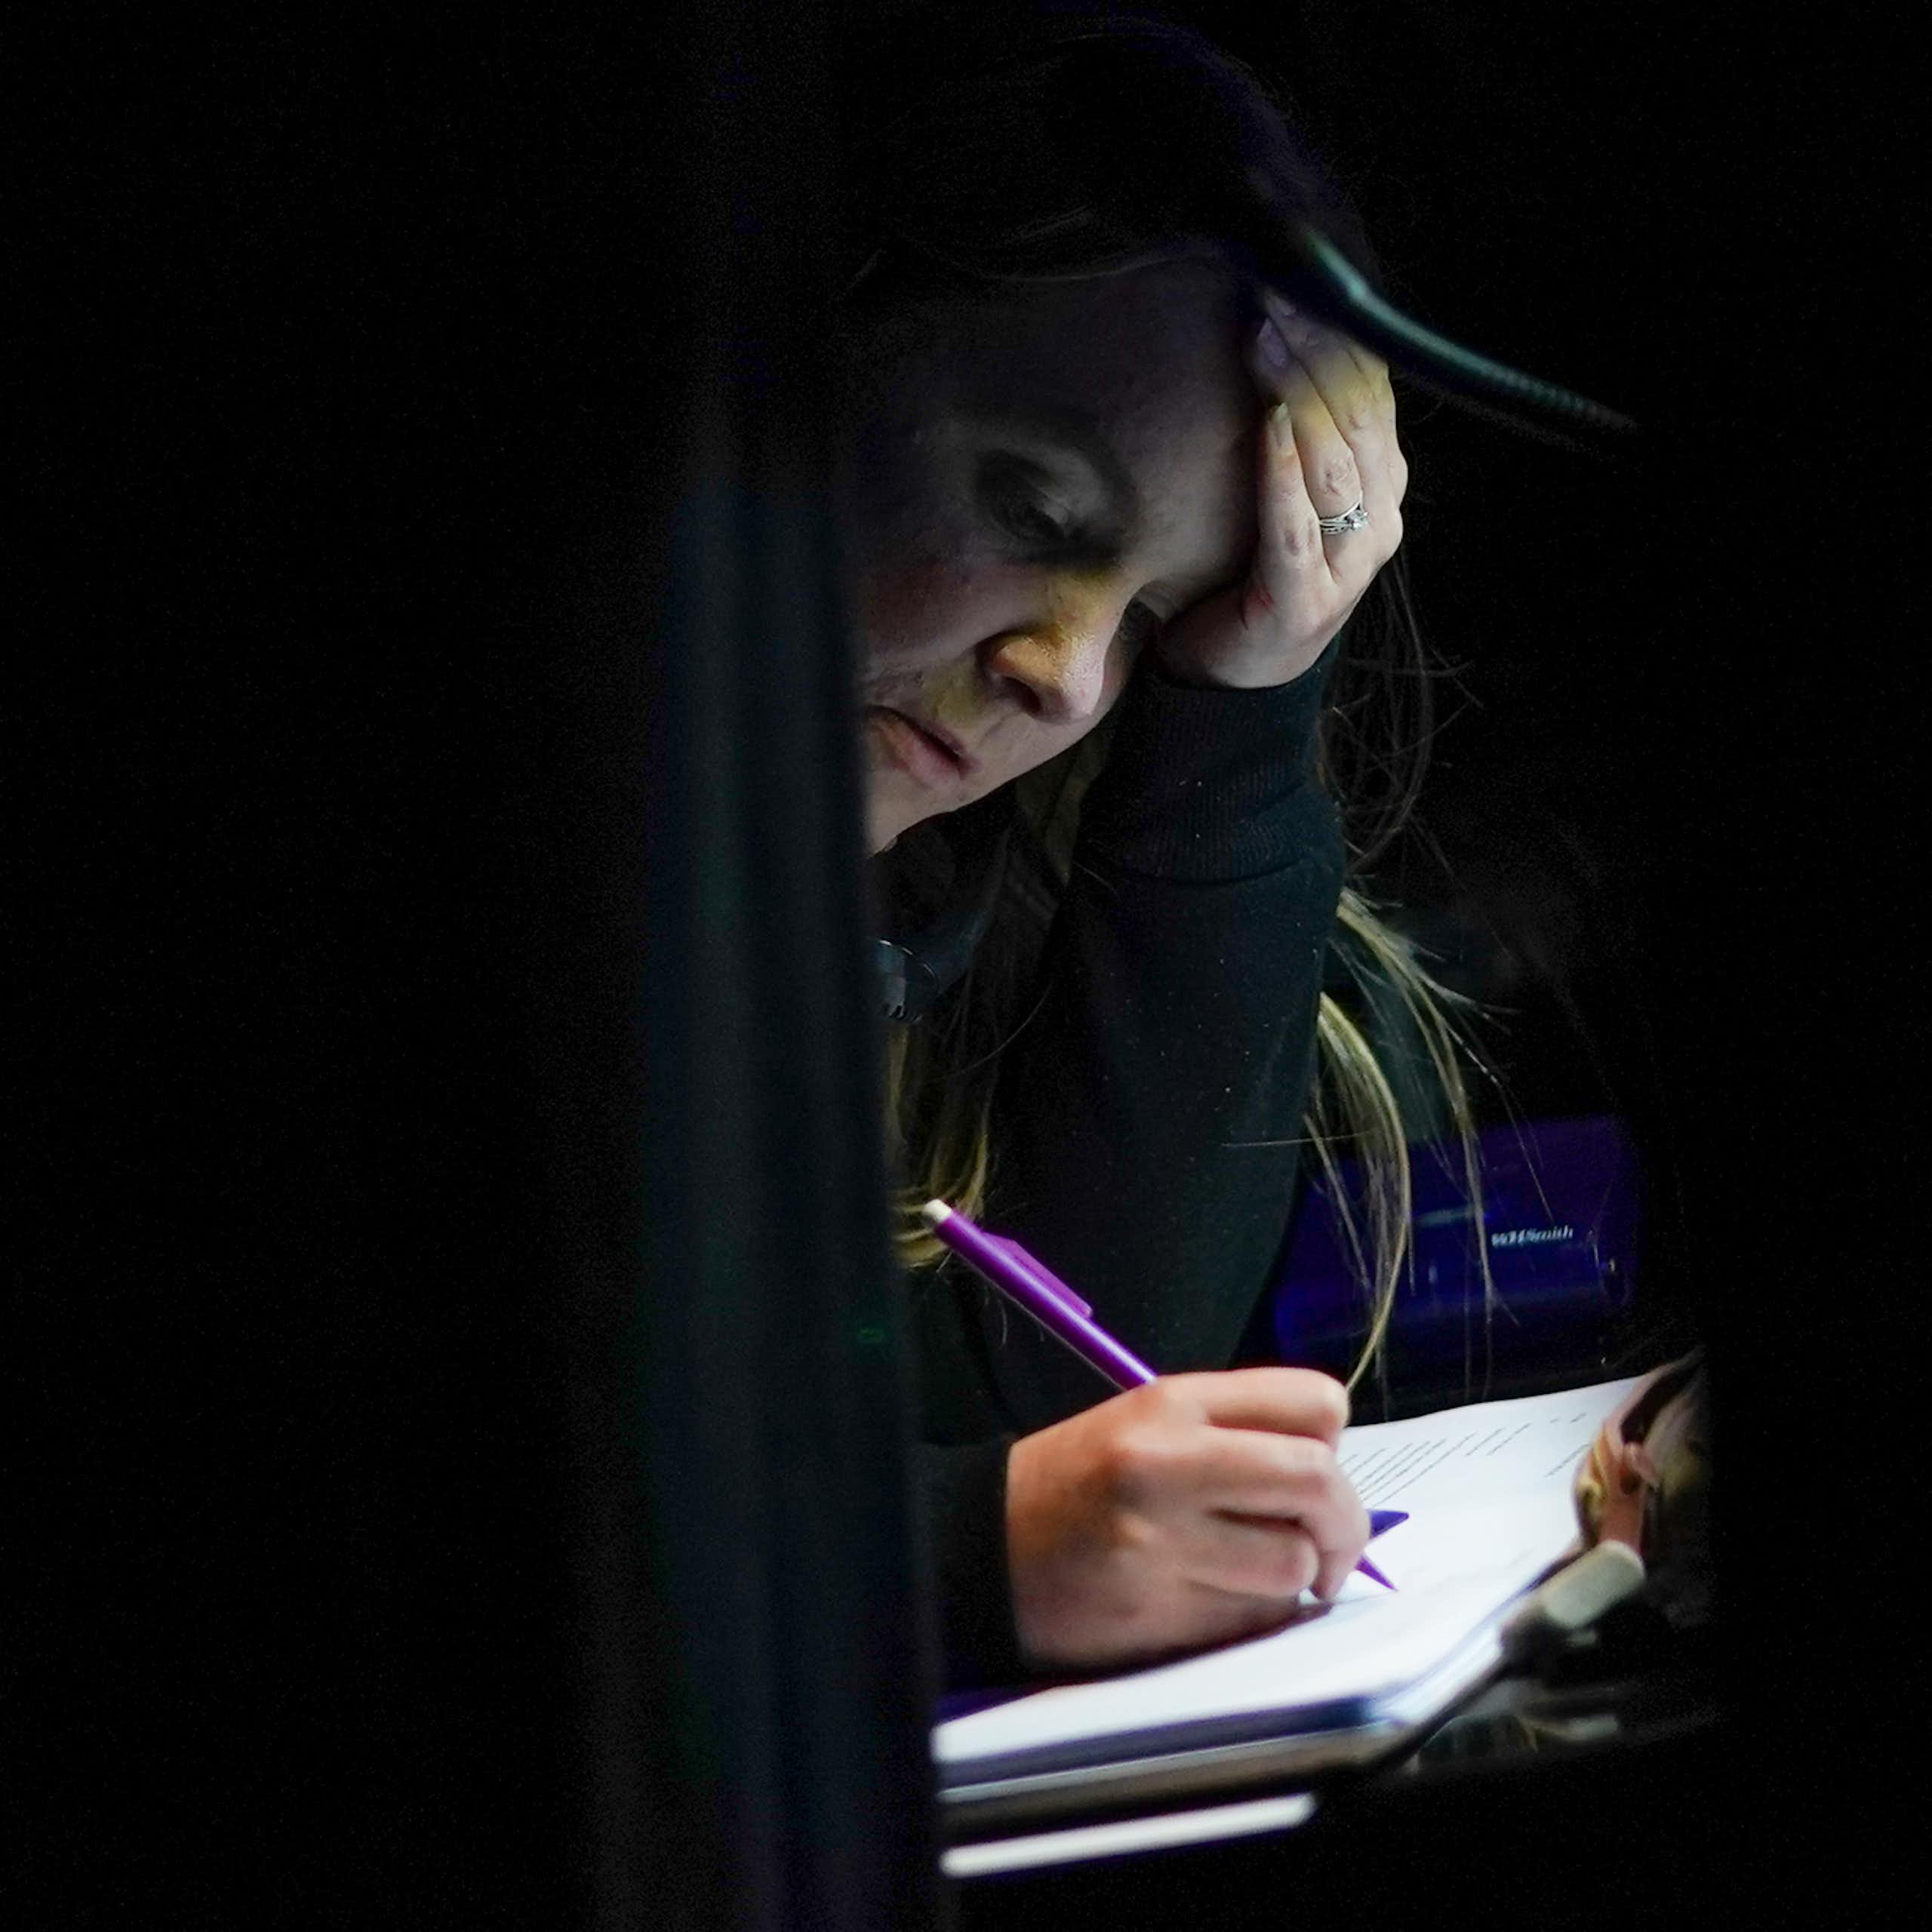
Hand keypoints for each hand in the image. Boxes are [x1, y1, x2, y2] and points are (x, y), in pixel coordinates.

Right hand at [1004, 1368, 1369, 1671]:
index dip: (1332, 1443)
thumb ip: (1237, 1433)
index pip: (1316, 1403)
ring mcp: (1161, 1543)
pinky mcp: (1156, 1616)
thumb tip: (1334, 1481)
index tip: (1313, 1472)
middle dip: (1344, 1525)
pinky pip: (1253, 1621)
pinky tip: (1212, 1601)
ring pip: (1293, 1564)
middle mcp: (1168, 1464)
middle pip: (1319, 1482)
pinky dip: (1254, 1618)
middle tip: (1328, 1548)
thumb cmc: (1079, 1482)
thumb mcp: (1149, 1422)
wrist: (981, 1545)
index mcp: (1172, 1403)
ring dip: (1293, 1580)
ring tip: (1251, 1574)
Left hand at [1156, 290, 1407, 689]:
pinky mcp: (1303, 603)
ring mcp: (1348, 568)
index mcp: (1382, 488)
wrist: (1234, 679)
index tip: (1294, 281)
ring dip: (1300, 395)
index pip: (1373, 396)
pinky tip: (1270, 426)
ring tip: (1267, 339)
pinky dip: (1284, 474)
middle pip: (1357, 421)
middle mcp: (1379, 523)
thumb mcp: (1287, 493)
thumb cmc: (1250, 572)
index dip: (1338, 335)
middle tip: (1276, 295)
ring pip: (1334, 466)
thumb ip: (1301, 433)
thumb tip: (1278, 331)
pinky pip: (1296, 529)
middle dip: (1318, 351)